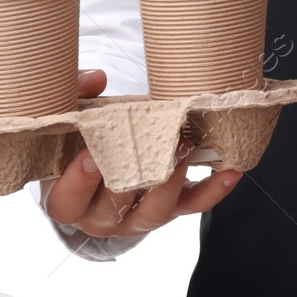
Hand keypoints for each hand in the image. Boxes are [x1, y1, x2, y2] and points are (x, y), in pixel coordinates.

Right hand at [40, 69, 241, 238]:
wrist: (104, 170)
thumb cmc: (82, 142)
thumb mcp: (70, 120)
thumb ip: (75, 97)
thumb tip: (97, 78)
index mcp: (68, 200)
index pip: (67, 199)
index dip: (78, 181)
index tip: (90, 156)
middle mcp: (101, 217)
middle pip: (114, 207)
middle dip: (132, 177)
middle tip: (146, 147)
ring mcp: (138, 217)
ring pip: (156, 210)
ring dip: (171, 180)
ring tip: (184, 147)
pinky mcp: (172, 210)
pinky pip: (193, 205)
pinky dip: (213, 190)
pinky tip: (229, 172)